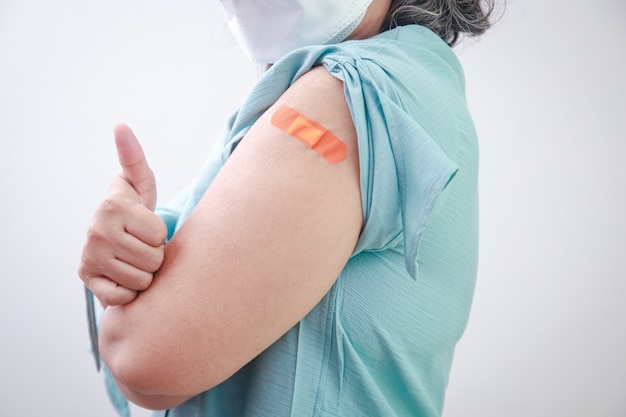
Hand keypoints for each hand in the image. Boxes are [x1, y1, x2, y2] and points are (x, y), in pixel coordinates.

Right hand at [79, 124, 166, 305]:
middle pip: (154, 260)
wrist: (112, 240)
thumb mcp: (139, 183)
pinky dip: (130, 292)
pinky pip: (123, 298)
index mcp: (112, 206)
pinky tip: (123, 276)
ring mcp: (89, 258)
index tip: (147, 227)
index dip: (161, 234)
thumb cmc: (134, 209)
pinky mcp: (87, 281)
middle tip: (142, 246)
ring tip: (134, 259)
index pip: (160, 235)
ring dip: (145, 274)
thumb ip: (134, 157)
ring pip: (142, 281)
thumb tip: (120, 125)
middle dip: (155, 256)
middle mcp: (95, 231)